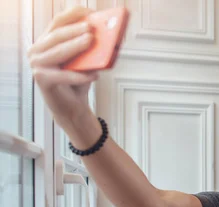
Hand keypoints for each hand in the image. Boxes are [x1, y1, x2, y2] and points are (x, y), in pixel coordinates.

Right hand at [28, 6, 97, 129]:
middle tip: (91, 28)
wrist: (72, 107)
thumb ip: (90, 48)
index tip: (91, 13)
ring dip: (76, 46)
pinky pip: (63, 76)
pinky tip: (94, 75)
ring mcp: (37, 64)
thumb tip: (106, 35)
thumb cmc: (78, 81)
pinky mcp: (42, 80)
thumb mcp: (86, 61)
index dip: (75, 14)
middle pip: (57, 35)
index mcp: (47, 40)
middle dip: (75, 30)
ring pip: (58, 52)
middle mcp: (38, 49)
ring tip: (91, 41)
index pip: (59, 21)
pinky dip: (80, 76)